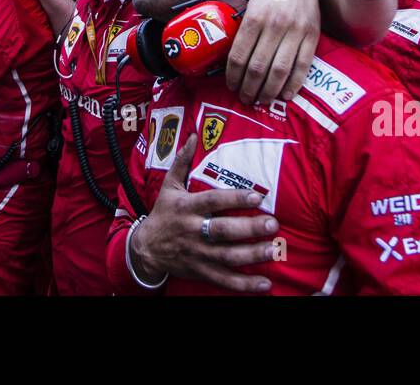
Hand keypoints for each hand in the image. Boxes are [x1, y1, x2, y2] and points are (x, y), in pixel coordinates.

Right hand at [128, 135, 277, 292]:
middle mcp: (193, 231)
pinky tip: (264, 284)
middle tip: (272, 225)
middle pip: (223, 231)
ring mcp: (197, 254)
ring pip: (227, 257)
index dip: (234, 199)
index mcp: (187, 207)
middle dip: (249, 229)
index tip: (256, 197)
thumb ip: (182, 161)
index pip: (213, 202)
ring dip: (252, 255)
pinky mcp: (200, 272)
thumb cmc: (163, 213)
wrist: (145, 249)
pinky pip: (224, 280)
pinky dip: (244, 284)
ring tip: (274, 250)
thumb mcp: (169, 186)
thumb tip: (194, 135)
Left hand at [226, 0, 319, 105]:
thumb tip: (235, 60)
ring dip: (268, 91)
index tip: (231, 86)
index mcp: (255, 17)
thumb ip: (245, 30)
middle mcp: (274, 25)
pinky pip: (302, 66)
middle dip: (248, 88)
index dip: (233, 76)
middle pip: (257, 67)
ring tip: (261, 100)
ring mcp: (295, 31)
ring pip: (279, 70)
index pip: (239, 55)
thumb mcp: (251, 4)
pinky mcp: (312, 35)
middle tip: (244, 99)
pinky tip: (284, 95)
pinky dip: (293, 84)